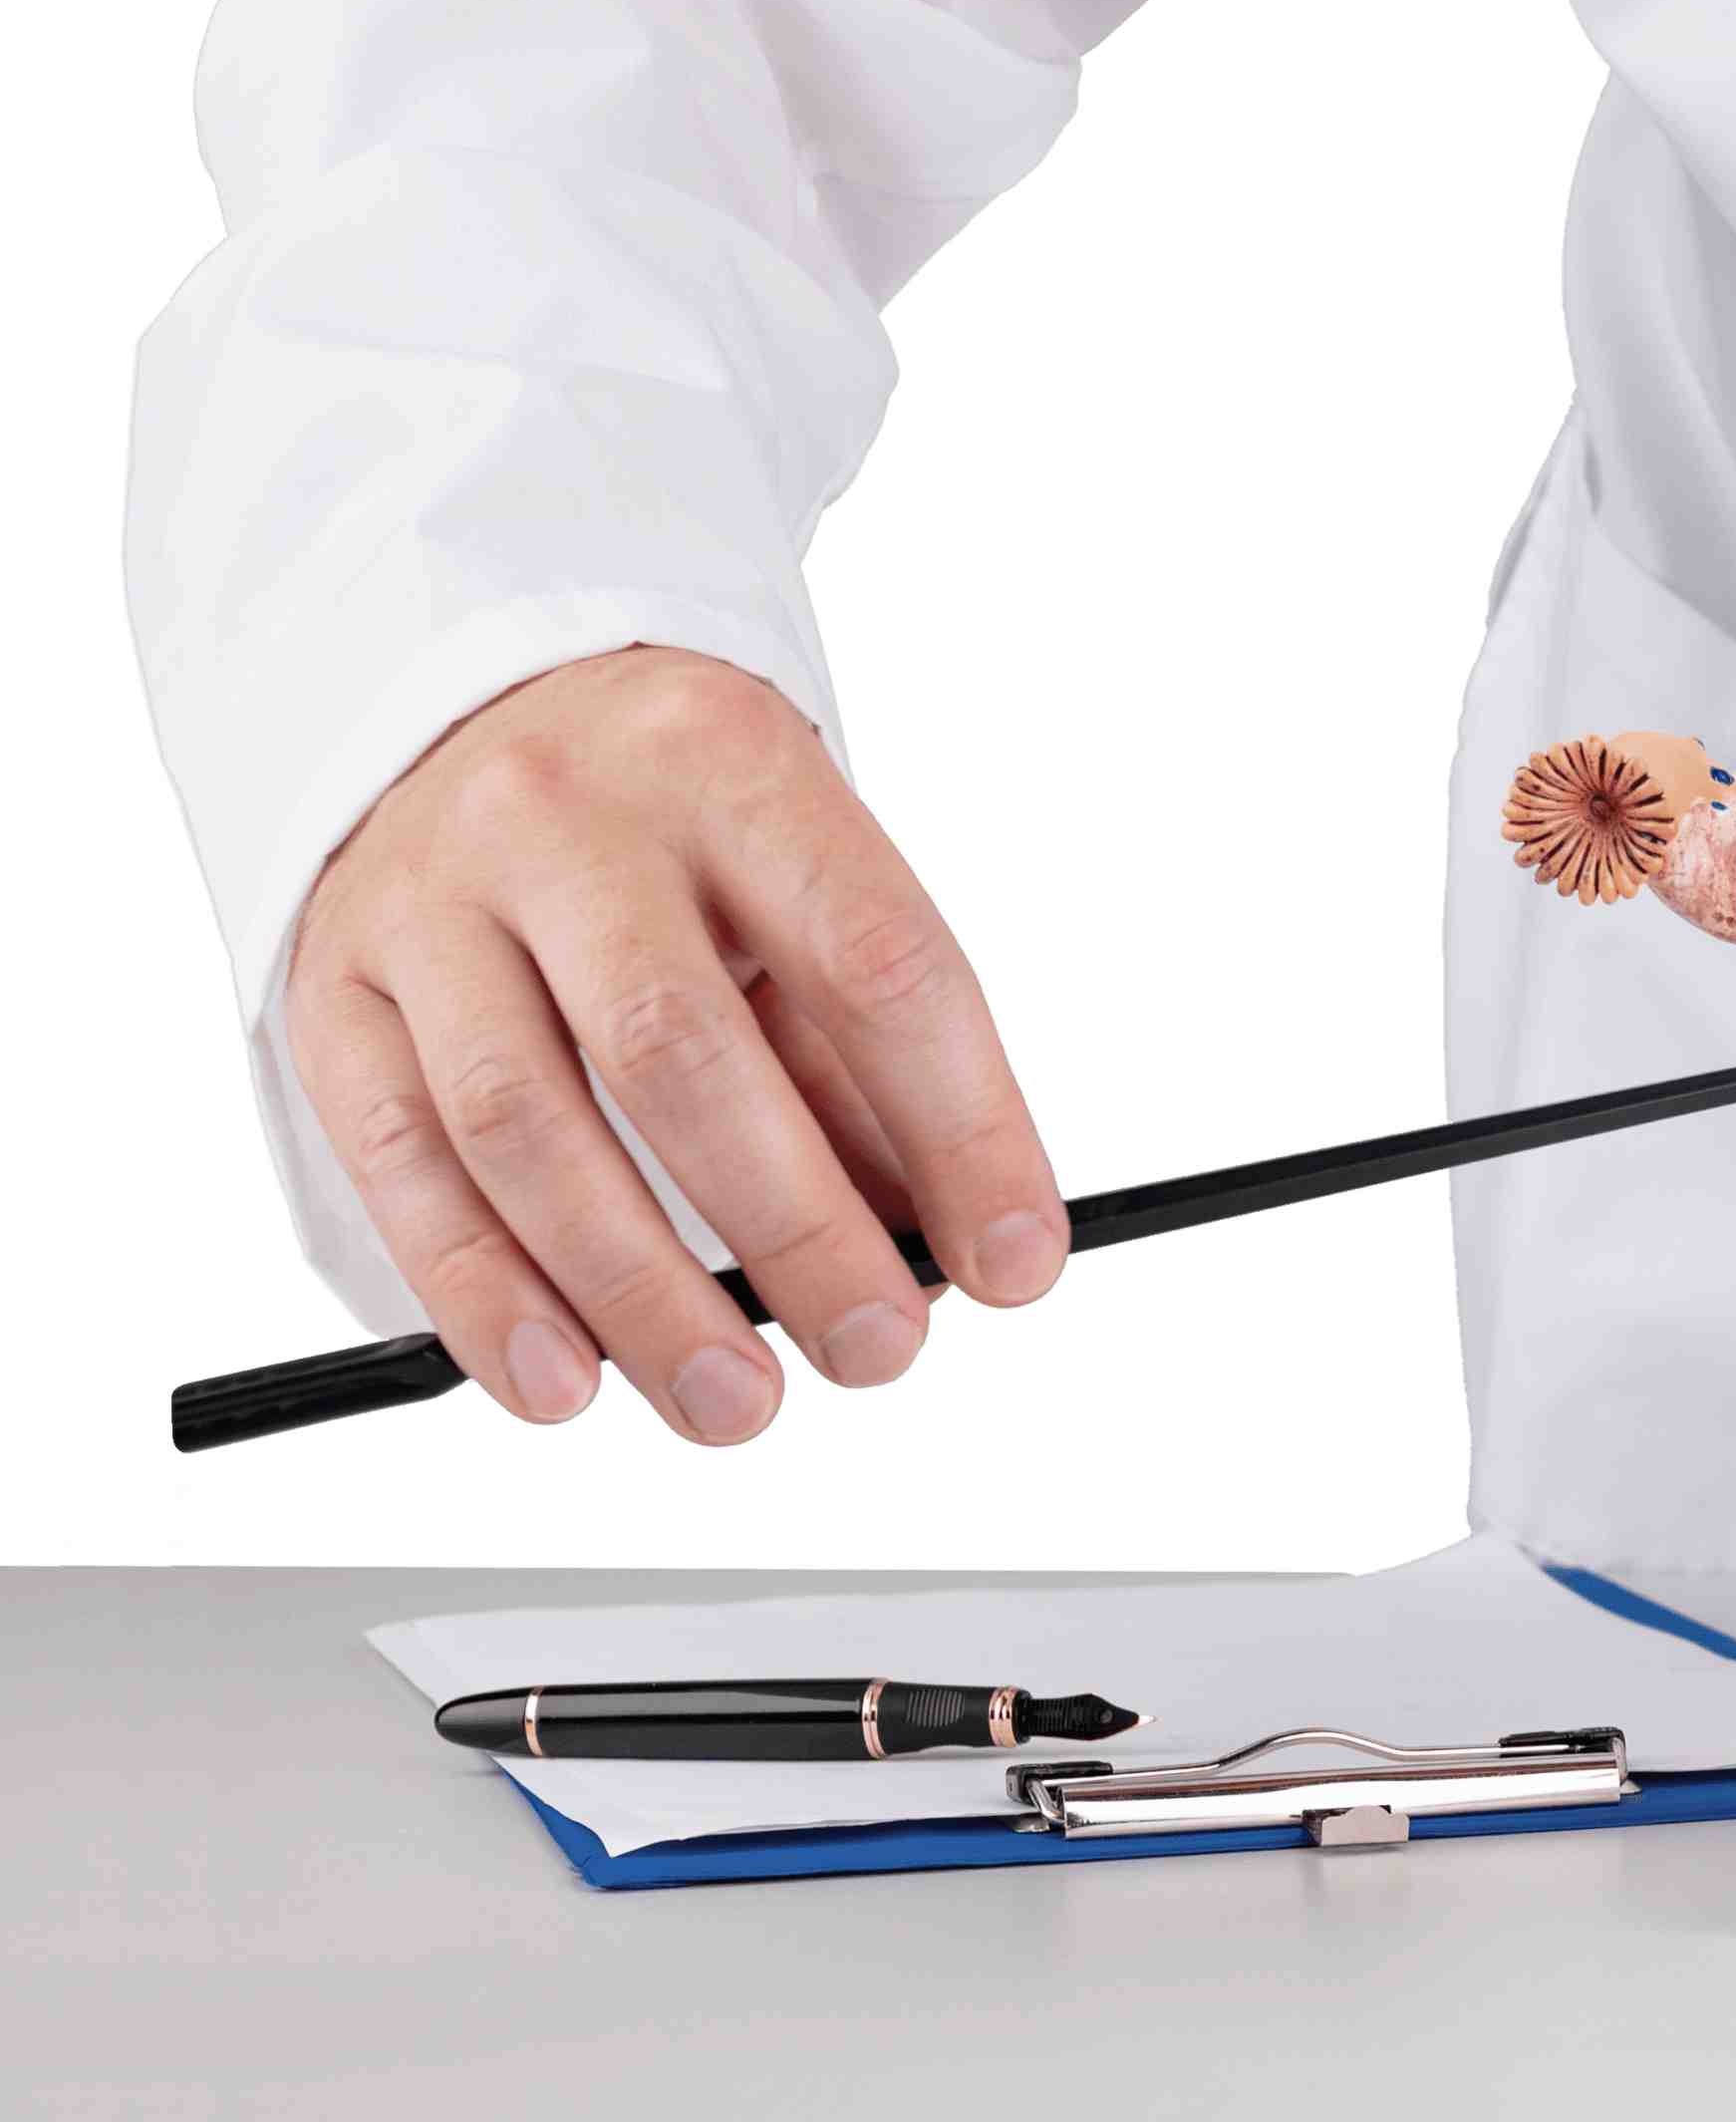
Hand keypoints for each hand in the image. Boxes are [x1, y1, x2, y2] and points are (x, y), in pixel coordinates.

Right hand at [284, 649, 1065, 1442]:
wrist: (481, 716)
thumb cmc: (683, 834)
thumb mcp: (799, 888)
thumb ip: (867, 1061)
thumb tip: (946, 1249)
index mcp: (730, 764)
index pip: (872, 959)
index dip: (961, 1127)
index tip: (1015, 1262)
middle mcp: (565, 817)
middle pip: (679, 1048)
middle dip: (796, 1227)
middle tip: (881, 1351)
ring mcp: (429, 901)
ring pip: (523, 1124)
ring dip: (639, 1296)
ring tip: (736, 1404)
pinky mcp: (334, 992)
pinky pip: (403, 1166)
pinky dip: (484, 1295)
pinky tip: (563, 1382)